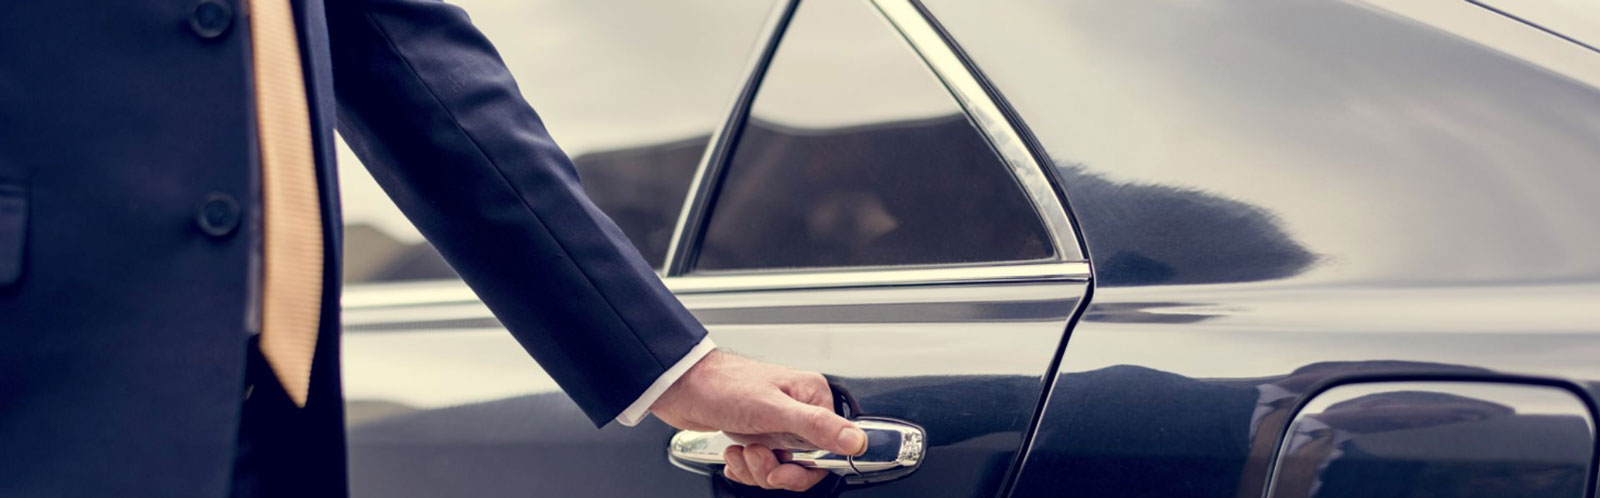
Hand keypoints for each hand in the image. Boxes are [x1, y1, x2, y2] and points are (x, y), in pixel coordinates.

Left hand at [651, 349, 866, 491]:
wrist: (679, 387)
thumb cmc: (722, 386)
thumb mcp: (773, 410)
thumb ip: (817, 427)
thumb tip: (856, 440)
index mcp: (811, 398)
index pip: (830, 448)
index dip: (805, 468)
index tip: (784, 469)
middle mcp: (797, 410)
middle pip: (805, 462)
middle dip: (775, 469)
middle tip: (757, 458)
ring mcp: (776, 423)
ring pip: (780, 467)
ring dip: (756, 467)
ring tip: (740, 451)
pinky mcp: (757, 433)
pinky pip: (762, 465)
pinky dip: (745, 467)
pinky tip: (733, 453)